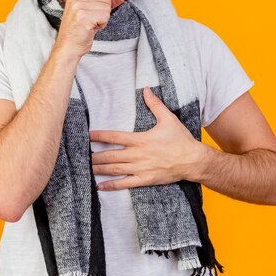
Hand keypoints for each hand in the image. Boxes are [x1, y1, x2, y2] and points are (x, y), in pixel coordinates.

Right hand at [55, 0, 125, 57]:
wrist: (69, 46)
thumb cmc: (81, 28)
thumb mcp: (94, 10)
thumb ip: (107, 0)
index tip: (92, 9)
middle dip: (105, 8)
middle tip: (92, 18)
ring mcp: (77, 5)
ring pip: (107, 6)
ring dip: (103, 18)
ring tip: (90, 23)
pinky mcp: (82, 16)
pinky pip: (105, 16)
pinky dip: (102, 24)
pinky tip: (90, 28)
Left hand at [89, 87, 213, 190]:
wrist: (193, 160)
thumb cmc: (180, 139)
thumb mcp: (168, 119)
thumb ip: (155, 105)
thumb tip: (146, 90)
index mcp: (140, 139)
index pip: (115, 136)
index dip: (100, 136)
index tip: (88, 135)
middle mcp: (138, 154)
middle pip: (111, 155)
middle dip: (95, 155)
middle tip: (82, 155)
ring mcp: (140, 168)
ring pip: (115, 169)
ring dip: (99, 169)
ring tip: (87, 168)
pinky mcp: (145, 180)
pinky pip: (125, 183)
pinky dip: (111, 185)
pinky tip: (99, 186)